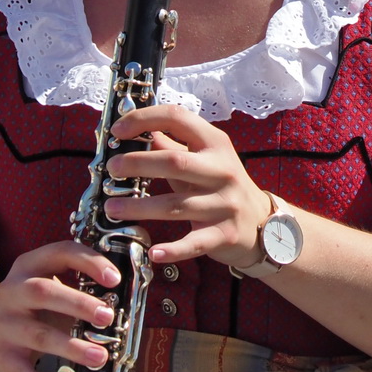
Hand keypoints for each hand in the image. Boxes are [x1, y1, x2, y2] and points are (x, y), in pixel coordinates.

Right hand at [0, 241, 122, 371]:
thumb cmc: (36, 312)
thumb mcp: (54, 291)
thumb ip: (82, 290)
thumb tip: (126, 300)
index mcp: (29, 267)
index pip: (60, 253)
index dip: (89, 263)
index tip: (115, 279)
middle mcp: (12, 291)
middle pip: (43, 292)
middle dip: (79, 304)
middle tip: (108, 317)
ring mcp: (4, 324)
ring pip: (38, 334)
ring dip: (72, 347)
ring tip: (101, 357)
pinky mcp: (2, 356)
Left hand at [101, 104, 272, 268]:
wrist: (260, 222)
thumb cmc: (221, 185)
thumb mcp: (203, 159)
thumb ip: (173, 146)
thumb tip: (136, 132)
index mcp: (215, 144)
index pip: (178, 118)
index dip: (144, 119)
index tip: (118, 130)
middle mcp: (222, 171)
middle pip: (174, 162)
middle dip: (137, 163)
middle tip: (111, 169)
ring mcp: (224, 203)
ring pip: (175, 206)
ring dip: (139, 208)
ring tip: (112, 208)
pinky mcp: (223, 234)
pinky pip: (194, 243)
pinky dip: (173, 250)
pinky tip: (153, 253)